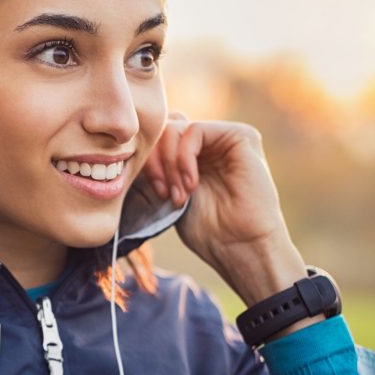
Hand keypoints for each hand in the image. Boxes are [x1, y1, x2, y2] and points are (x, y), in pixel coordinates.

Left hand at [144, 112, 307, 306]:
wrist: (241, 246)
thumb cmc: (209, 230)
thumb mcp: (170, 194)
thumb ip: (157, 169)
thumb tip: (133, 149)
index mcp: (194, 154)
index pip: (158, 136)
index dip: (148, 159)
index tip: (154, 192)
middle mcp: (210, 142)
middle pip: (164, 128)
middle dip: (155, 160)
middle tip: (163, 192)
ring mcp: (225, 137)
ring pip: (176, 128)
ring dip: (169, 163)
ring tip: (178, 193)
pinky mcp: (240, 135)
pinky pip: (194, 130)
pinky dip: (184, 157)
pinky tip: (191, 184)